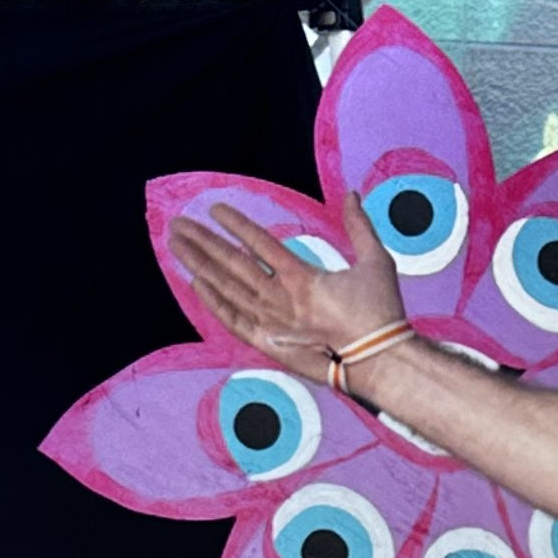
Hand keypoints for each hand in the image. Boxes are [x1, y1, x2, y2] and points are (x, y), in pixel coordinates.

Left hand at [171, 189, 403, 379]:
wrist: (380, 363)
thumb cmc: (381, 314)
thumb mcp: (377, 263)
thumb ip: (360, 227)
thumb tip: (351, 194)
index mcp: (303, 278)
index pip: (259, 244)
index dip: (235, 225)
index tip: (214, 209)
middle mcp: (280, 300)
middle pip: (232, 265)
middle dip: (202, 243)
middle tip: (176, 224)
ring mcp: (272, 324)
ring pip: (227, 290)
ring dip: (199, 266)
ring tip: (176, 247)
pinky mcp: (270, 346)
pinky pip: (235, 322)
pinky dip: (214, 304)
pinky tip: (197, 286)